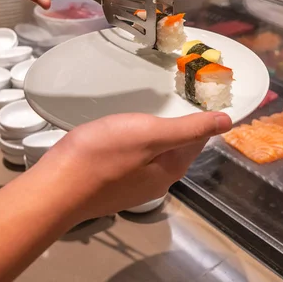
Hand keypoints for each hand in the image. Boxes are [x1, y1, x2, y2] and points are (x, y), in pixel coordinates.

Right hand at [33, 111, 231, 221]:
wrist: (55, 188)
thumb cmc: (103, 155)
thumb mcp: (150, 134)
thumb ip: (189, 129)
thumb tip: (227, 122)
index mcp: (171, 168)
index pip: (197, 139)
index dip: (200, 117)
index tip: (197, 94)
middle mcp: (157, 182)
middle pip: (176, 147)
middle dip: (177, 125)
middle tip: (171, 96)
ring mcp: (133, 187)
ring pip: (153, 154)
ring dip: (153, 134)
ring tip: (144, 112)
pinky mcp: (112, 186)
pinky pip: (132, 160)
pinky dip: (133, 144)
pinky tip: (120, 133)